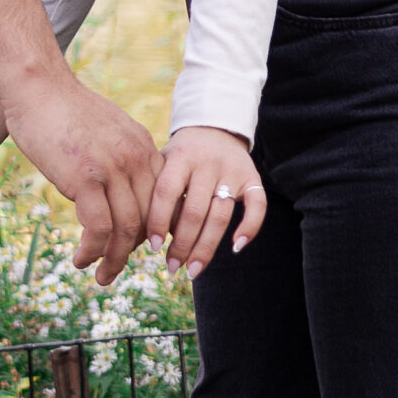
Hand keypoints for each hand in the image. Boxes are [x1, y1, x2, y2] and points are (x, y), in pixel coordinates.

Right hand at [0, 69, 162, 284]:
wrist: (38, 87)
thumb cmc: (63, 109)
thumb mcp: (106, 130)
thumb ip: (118, 157)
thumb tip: (114, 190)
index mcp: (142, 146)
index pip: (161, 199)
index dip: (153, 229)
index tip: (141, 247)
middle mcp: (135, 158)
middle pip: (147, 219)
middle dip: (135, 251)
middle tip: (117, 267)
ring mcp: (112, 169)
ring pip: (127, 230)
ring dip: (115, 260)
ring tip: (101, 275)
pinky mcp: (85, 178)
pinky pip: (99, 229)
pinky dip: (93, 251)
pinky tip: (81, 259)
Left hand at [147, 127, 266, 277]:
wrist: (216, 127)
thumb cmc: (182, 154)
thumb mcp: (164, 159)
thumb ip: (155, 189)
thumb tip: (139, 235)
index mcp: (180, 156)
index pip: (167, 192)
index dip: (158, 221)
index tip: (153, 248)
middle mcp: (207, 163)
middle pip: (195, 211)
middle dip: (182, 244)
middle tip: (172, 268)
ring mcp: (232, 171)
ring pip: (220, 216)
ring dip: (206, 247)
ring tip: (193, 270)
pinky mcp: (252, 178)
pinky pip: (257, 205)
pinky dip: (249, 227)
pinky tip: (236, 248)